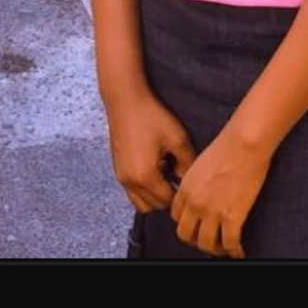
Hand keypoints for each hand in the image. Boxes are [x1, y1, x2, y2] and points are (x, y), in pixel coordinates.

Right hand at [105, 86, 196, 213]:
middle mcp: (129, 181)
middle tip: (178, 178)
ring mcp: (121, 176)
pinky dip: (144, 188)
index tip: (189, 186)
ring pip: (140, 202)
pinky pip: (132, 191)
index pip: (167, 201)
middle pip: (153, 206)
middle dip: (167, 197)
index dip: (180, 196)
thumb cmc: (150, 116)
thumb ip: (187, 163)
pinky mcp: (117, 169)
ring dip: (154, 196)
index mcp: (145, 176)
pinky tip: (154, 168)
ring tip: (165, 174)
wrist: (125, 101)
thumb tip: (190, 179)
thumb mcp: (177, 138)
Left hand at [170, 123, 272, 258]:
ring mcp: (212, 212)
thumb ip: (197, 180)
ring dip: (214, 249)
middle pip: (186, 234)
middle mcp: (195, 203)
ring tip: (223, 248)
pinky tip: (239, 252)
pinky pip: (229, 243)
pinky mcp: (232, 217)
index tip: (194, 224)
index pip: (176, 216)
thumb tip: (204, 189)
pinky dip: (234, 251)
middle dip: (195, 240)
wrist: (244, 144)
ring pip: (205, 244)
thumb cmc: (228, 145)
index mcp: (186, 188)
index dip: (185, 222)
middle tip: (205, 240)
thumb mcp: (202, 162)